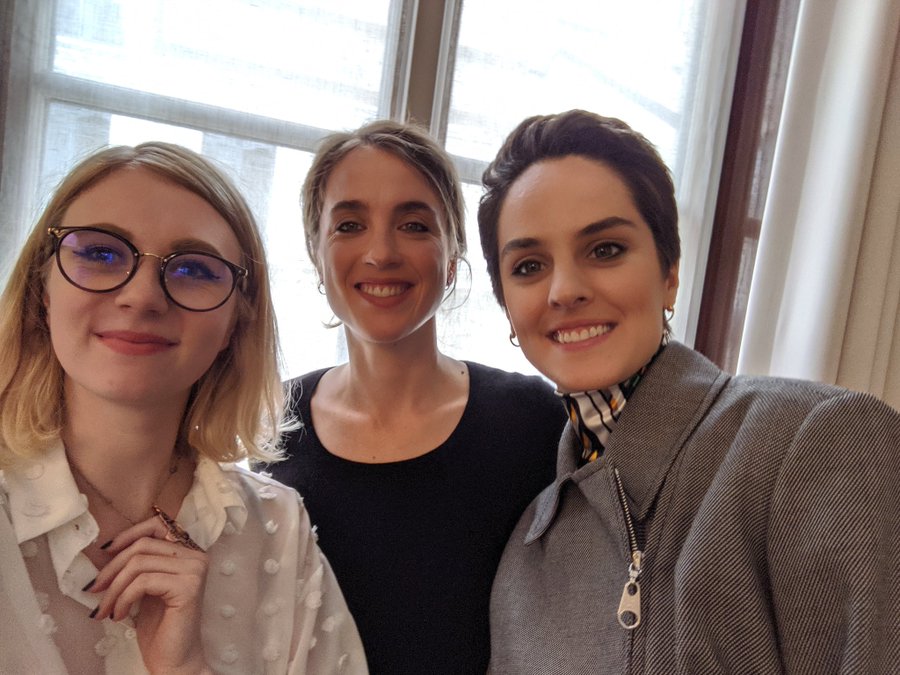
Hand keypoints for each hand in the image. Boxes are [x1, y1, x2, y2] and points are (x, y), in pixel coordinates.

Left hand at [88, 515, 210, 673]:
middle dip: (111, 568)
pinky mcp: (188, 587)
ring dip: (114, 588)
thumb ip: (138, 565)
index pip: (157, 526)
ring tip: (105, 610)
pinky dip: (123, 598)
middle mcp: (197, 557)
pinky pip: (143, 582)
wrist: (174, 660)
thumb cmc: (159, 626)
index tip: (104, 552)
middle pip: (142, 546)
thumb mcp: (145, 588)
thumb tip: (106, 549)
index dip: (128, 534)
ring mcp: (195, 570)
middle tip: (94, 590)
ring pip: (139, 564)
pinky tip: (119, 616)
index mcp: (189, 553)